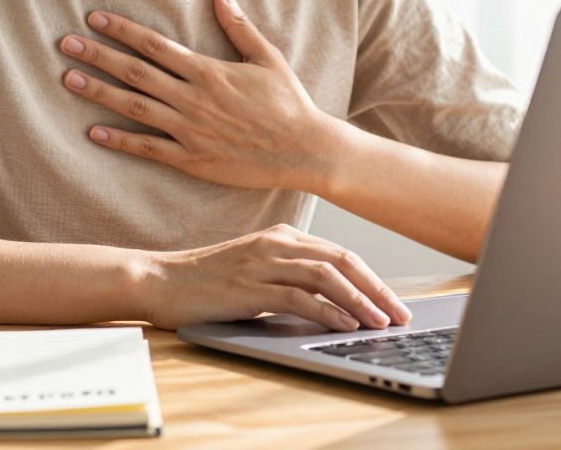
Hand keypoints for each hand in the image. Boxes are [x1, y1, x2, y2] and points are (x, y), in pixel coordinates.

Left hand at [57, 0, 344, 191]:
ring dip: (99, 93)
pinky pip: (148, 148)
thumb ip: (237, 24)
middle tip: (65, 44)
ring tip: (69, 80)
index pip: (154, 44)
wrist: (304, 150)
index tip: (94, 18)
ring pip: (134, 107)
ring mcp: (189, 129)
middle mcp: (193, 98)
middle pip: (135, 72)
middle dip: (97, 56)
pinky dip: (119, 140)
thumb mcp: (266, 57)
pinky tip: (93, 131)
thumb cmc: (288, 102)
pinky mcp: (191, 158)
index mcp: (208, 70)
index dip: (121, 30)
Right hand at [136, 223, 412, 330]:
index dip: (373, 279)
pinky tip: (345, 325)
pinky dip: (328, 310)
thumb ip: (292, 277)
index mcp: (282, 236)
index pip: (340, 254)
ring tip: (381, 322)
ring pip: (326, 275)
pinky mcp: (249, 286)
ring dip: (359, 300)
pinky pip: (298, 296)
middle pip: (341, 260)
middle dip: (377, 289)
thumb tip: (336, 303)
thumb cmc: (206, 281)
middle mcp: (276, 243)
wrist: (159, 280)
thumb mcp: (256, 271)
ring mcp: (262, 262)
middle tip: (400, 314)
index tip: (394, 302)